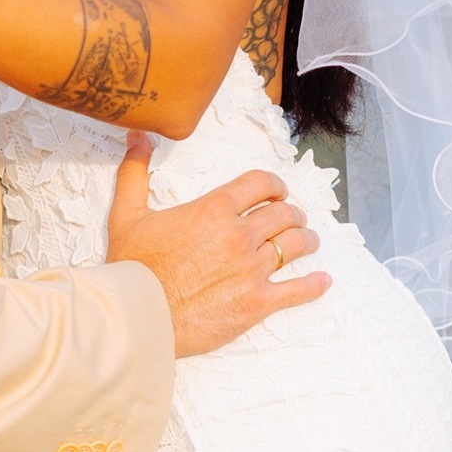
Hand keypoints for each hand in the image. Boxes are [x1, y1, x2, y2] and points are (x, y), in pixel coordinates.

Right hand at [105, 134, 328, 356]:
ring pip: (294, 246)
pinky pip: (298, 290)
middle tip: (293, 217)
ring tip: (308, 241)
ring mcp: (252, 269)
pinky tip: (323, 281)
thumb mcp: (128, 212)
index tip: (277, 191)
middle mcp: (239, 234)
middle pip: (283, 214)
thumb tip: (137, 136)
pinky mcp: (257, 303)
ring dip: (306, 241)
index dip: (274, 185)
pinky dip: (315, 285)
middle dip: (292, 213)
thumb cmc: (133, 266)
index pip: (260, 184)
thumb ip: (136, 172)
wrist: (140, 315)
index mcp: (214, 209)